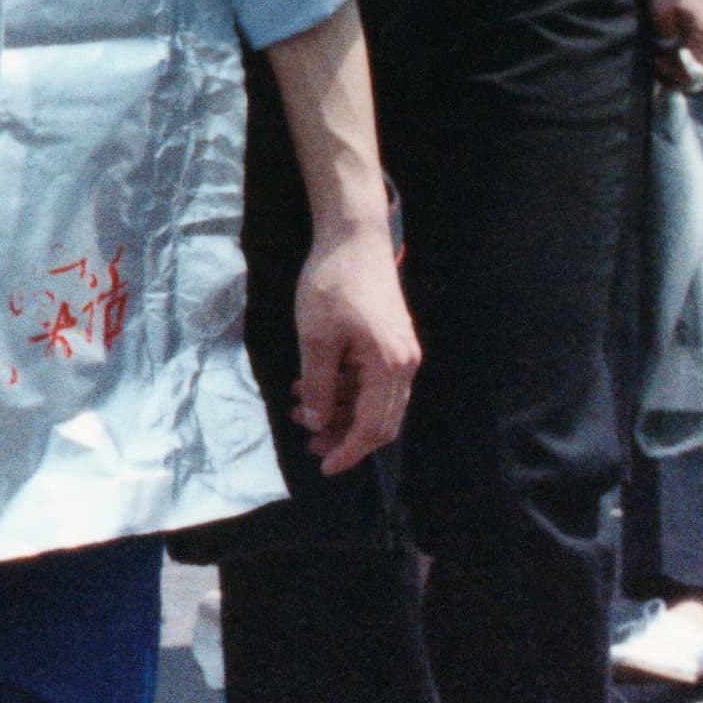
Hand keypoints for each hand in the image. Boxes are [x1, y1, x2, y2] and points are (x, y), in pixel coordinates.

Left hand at [288, 212, 418, 472]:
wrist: (353, 237)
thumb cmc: (332, 282)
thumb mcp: (315, 337)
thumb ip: (317, 384)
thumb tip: (316, 422)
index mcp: (390, 367)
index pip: (373, 427)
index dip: (348, 451)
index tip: (323, 466)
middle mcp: (404, 365)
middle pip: (379, 420)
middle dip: (342, 434)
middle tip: (307, 441)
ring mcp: (399, 354)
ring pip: (372, 401)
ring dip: (337, 409)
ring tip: (298, 408)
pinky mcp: (388, 342)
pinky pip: (369, 380)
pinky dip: (342, 387)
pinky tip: (309, 384)